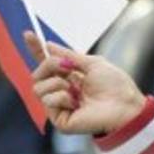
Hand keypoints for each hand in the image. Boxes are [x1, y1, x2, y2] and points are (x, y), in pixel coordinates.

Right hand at [25, 32, 145, 134]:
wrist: (125, 105)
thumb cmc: (115, 85)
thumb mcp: (92, 63)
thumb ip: (69, 56)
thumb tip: (49, 45)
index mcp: (70, 78)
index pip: (47, 64)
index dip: (36, 50)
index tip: (28, 34)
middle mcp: (62, 91)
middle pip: (37, 74)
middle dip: (49, 65)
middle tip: (67, 67)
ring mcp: (59, 106)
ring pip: (38, 88)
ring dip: (57, 83)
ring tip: (76, 90)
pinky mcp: (59, 120)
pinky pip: (48, 100)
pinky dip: (62, 97)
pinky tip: (77, 103)